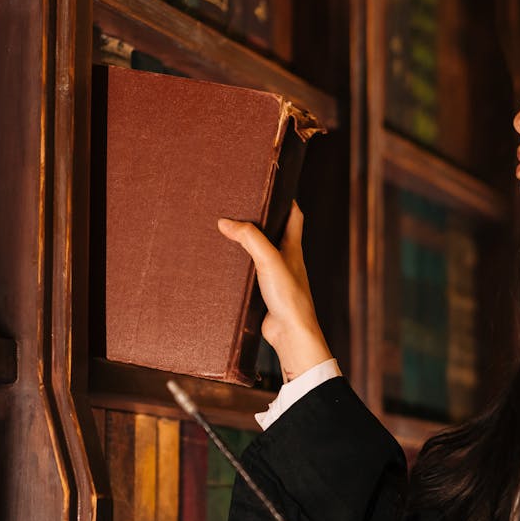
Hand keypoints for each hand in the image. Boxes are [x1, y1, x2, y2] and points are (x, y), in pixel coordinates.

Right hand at [217, 201, 332, 379]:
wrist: (291, 335)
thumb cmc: (289, 297)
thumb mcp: (268, 260)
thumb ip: (249, 238)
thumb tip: (225, 221)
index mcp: (293, 248)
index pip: (294, 216)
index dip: (285, 200)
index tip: (272, 186)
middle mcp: (287, 261)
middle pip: (275, 234)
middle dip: (260, 221)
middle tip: (239, 208)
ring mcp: (276, 279)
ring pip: (261, 256)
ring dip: (247, 246)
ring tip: (225, 234)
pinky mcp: (265, 296)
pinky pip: (252, 276)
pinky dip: (240, 269)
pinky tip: (225, 268)